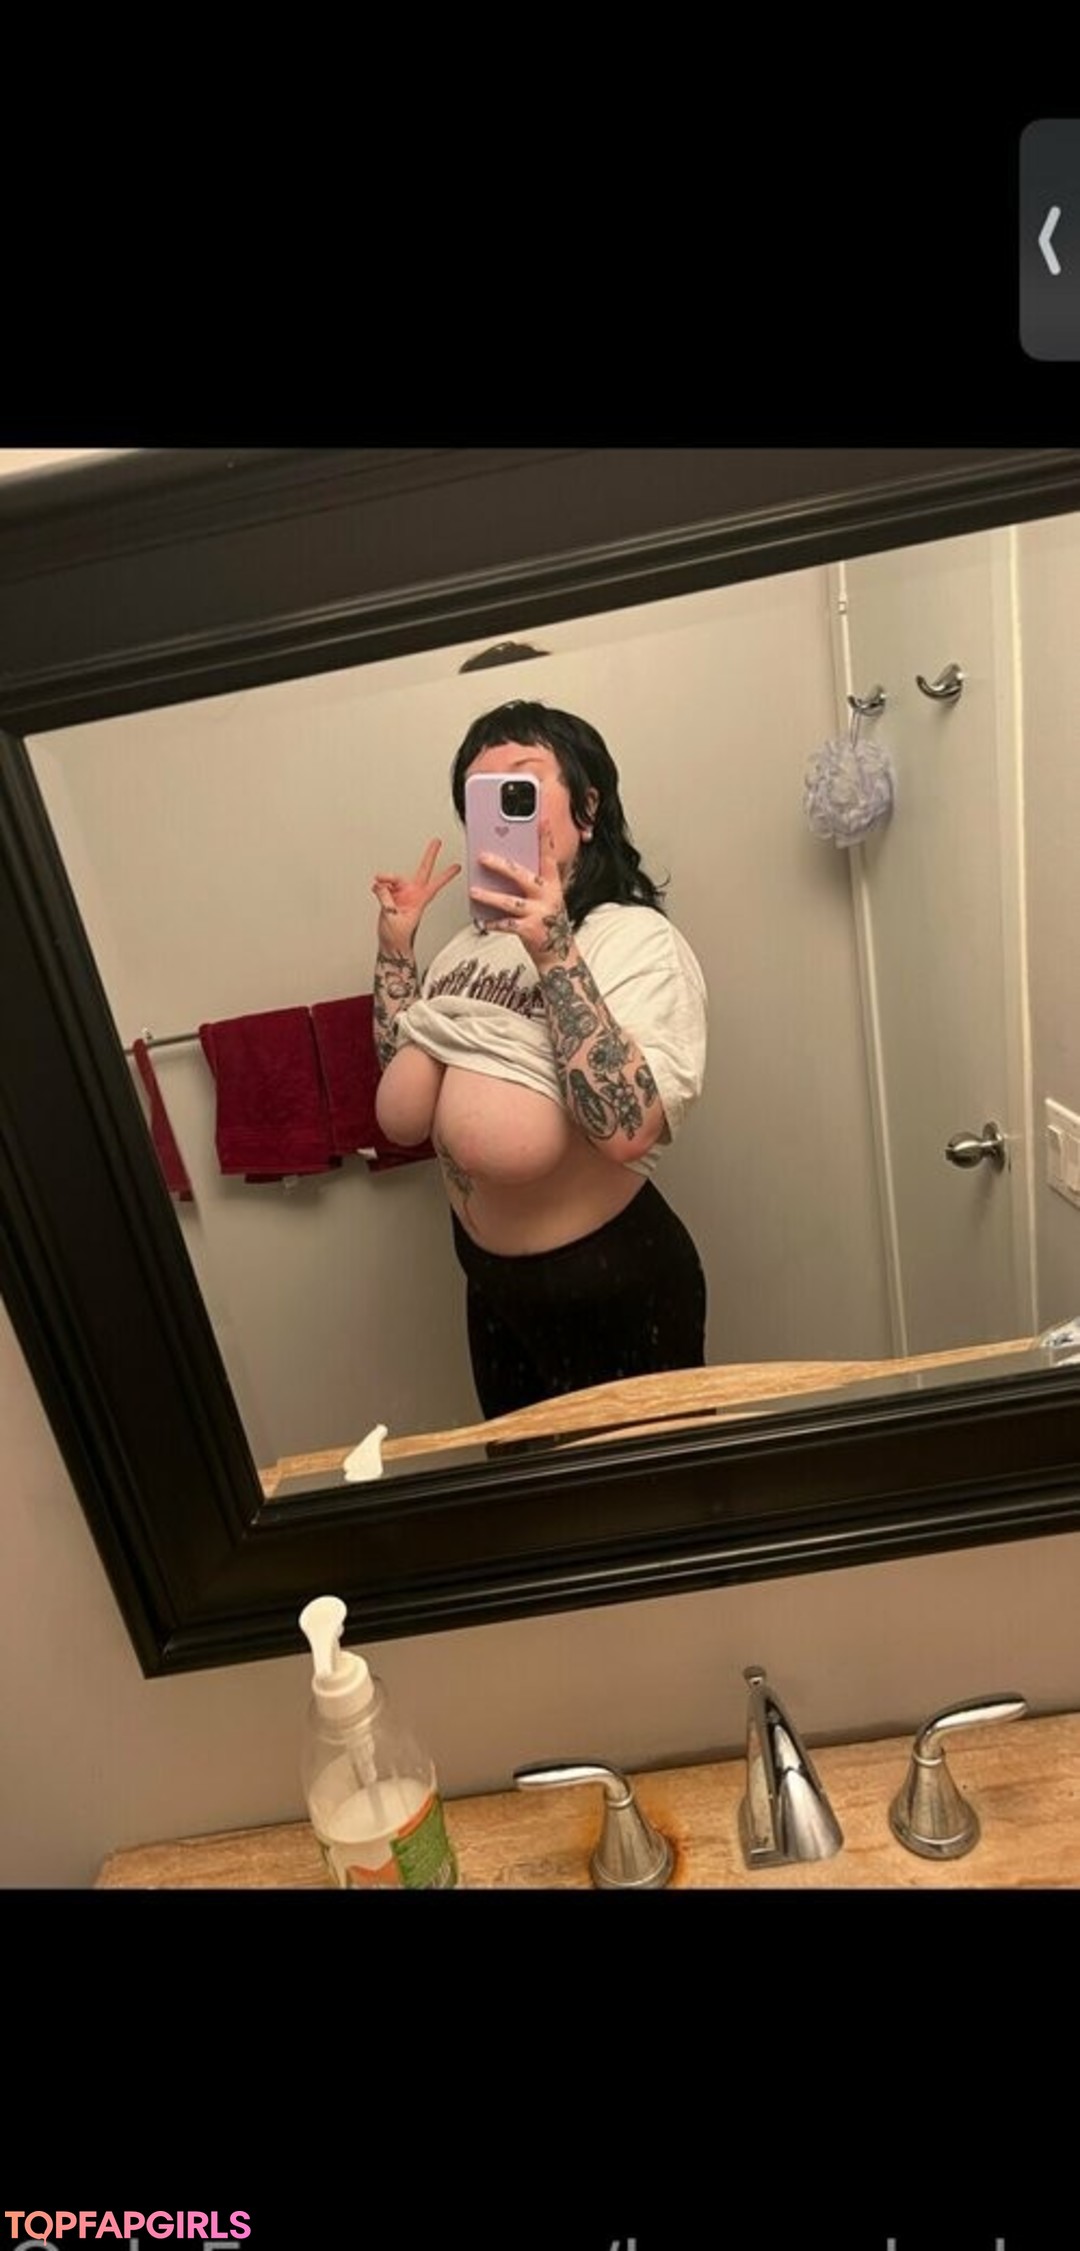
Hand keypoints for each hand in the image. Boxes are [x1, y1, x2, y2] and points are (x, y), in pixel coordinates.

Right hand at [372, 839, 460, 948]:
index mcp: (420, 900)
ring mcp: (403, 894)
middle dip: (430, 855)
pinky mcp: (392, 896)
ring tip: (379, 882)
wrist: (391, 945)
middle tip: (437, 842)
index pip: (436, 884)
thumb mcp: (391, 917)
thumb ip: (386, 899)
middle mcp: (413, 894)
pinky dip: (379, 887)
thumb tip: (381, 886)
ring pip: (395, 878)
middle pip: (423, 870)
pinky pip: (384, 886)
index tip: (457, 866)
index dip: (446, 875)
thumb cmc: (398, 937)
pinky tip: (376, 890)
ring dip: (386, 879)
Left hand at [471, 819, 572, 961]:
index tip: (541, 820)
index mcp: (552, 885)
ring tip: (473, 890)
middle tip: (482, 856)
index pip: (548, 857)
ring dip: (489, 896)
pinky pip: (507, 924)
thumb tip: (505, 865)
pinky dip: (493, 923)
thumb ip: (531, 882)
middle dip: (500, 865)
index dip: (545, 838)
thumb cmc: (547, 922)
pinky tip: (482, 920)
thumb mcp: (546, 898)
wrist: (558, 954)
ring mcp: (540, 914)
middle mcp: (548, 897)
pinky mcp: (530, 931)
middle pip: (522, 876)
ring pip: (510, 901)